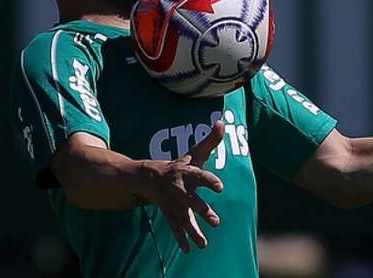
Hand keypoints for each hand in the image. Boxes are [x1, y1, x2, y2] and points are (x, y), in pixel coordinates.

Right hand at [140, 121, 224, 252]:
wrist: (150, 177)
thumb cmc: (179, 165)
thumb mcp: (194, 153)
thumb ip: (210, 140)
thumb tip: (222, 122)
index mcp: (185, 172)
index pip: (198, 175)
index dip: (209, 180)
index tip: (220, 187)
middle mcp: (178, 189)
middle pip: (189, 199)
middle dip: (200, 209)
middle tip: (215, 220)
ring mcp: (172, 202)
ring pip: (182, 217)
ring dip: (192, 230)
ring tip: (203, 243)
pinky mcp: (169, 212)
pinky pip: (174, 226)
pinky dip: (180, 238)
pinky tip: (188, 249)